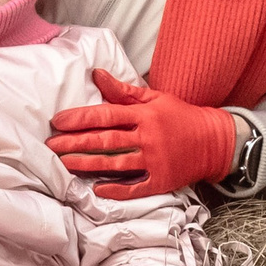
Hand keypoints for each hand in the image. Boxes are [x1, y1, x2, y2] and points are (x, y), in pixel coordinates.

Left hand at [46, 70, 238, 200]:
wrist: (215, 141)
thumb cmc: (180, 116)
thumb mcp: (155, 98)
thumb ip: (123, 90)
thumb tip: (96, 75)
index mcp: (144, 115)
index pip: (106, 114)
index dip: (80, 118)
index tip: (57, 121)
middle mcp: (148, 137)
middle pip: (106, 140)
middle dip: (75, 143)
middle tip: (51, 146)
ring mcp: (155, 160)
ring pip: (115, 164)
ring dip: (87, 164)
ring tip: (63, 164)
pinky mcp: (162, 180)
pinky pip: (136, 187)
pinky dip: (116, 190)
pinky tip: (96, 190)